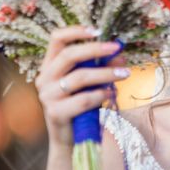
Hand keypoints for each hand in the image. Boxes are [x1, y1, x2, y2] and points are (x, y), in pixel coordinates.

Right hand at [35, 26, 129, 147]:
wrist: (71, 140)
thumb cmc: (82, 107)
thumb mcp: (91, 83)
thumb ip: (101, 68)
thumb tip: (120, 54)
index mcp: (50, 66)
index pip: (56, 39)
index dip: (75, 31)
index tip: (97, 30)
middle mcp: (45, 78)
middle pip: (69, 55)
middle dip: (96, 50)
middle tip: (117, 49)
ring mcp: (47, 96)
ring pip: (79, 77)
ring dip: (106, 74)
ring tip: (125, 74)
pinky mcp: (56, 113)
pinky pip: (83, 100)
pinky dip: (102, 95)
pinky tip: (112, 94)